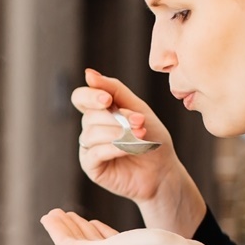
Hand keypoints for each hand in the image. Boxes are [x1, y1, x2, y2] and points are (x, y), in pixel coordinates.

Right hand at [74, 70, 204, 234]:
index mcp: (99, 112)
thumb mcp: (138, 108)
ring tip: (140, 137)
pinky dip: (114, 148)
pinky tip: (129, 149)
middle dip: (117, 118)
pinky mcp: (91, 166)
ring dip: (118, 133)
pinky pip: (94, 152)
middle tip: (140, 123)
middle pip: (90, 116)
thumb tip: (88, 73)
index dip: (90, 96)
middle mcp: (90, 129)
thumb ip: (114, 90)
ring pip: (92, 133)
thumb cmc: (152, 138)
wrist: (163, 170)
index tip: (107, 100)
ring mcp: (88, 148)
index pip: (81, 97)